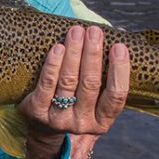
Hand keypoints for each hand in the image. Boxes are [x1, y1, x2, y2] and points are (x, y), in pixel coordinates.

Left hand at [17, 25, 128, 158]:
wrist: (43, 127)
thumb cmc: (77, 102)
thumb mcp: (96, 96)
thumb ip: (108, 70)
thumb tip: (120, 34)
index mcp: (102, 121)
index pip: (116, 96)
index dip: (119, 70)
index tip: (119, 46)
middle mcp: (82, 123)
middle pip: (90, 84)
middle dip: (93, 54)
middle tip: (94, 31)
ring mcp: (59, 119)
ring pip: (69, 81)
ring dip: (73, 53)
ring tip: (76, 32)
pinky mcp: (38, 112)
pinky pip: (47, 84)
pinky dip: (53, 64)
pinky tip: (58, 48)